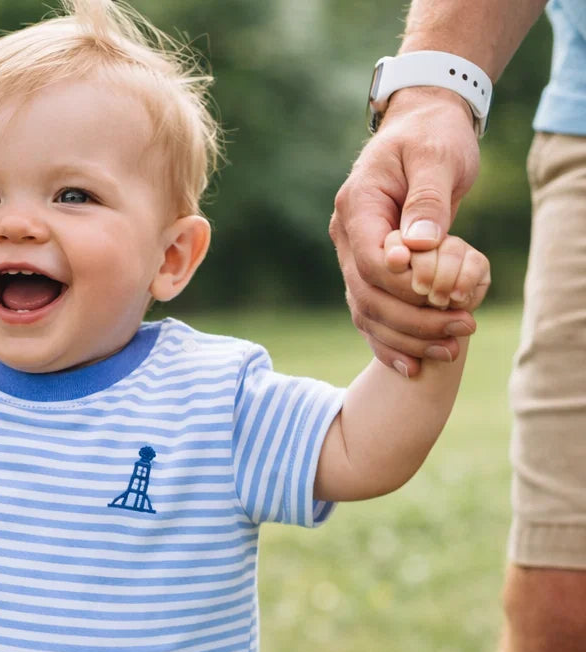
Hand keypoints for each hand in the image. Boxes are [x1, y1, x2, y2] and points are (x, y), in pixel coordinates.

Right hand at [329, 89, 483, 375]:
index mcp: (356, 207)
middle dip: (413, 320)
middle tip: (462, 328)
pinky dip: (391, 343)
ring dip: (406, 338)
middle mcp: (346, 238)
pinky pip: (371, 316)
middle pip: (367, 295)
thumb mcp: (436, 157)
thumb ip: (426, 201)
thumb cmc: (432, 137)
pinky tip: (414, 366)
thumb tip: (417, 247)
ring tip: (450, 350)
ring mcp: (353, 258)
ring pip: (367, 313)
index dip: (403, 284)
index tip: (445, 294)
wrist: (422, 128)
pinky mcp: (368, 274)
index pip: (369, 261)